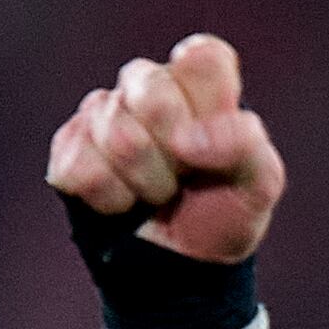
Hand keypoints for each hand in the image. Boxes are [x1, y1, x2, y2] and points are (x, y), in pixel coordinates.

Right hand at [45, 34, 283, 263]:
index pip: (201, 56)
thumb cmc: (222, 215)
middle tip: (182, 179)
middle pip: (152, 92)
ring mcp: (104, 114)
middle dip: (173, 154)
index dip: (205, 105)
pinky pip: (80, 164)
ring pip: (116, 132)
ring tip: (155, 195)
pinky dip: (109, 198)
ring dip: (144, 183)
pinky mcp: (69, 148)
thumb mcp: (260, 183)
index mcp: (199, 81)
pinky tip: (122, 204)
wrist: (182, 271)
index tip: (208, 145)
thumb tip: (185, 140)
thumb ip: (245, 143)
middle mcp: (148, 85)